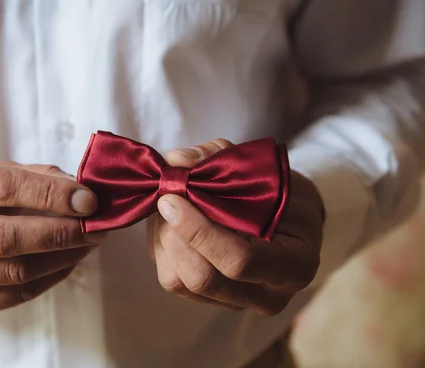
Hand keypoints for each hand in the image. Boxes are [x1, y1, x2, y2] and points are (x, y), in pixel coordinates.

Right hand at [0, 160, 103, 316]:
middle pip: (6, 238)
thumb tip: (83, 191)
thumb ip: (33, 176)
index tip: (88, 200)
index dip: (50, 194)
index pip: (0, 188)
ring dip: (63, 258)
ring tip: (88, 243)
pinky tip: (67, 262)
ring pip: (13, 272)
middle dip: (62, 233)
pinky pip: (13, 296)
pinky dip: (50, 279)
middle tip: (96, 227)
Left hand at [148, 139, 323, 314]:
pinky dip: (162, 250)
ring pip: (180, 283)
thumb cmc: (281, 190)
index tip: (172, 198)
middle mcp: (270, 296)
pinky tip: (170, 224)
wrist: (290, 217)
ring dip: (163, 240)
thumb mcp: (263, 167)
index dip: (198, 231)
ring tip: (168, 207)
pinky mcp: (212, 301)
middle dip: (174, 234)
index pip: (239, 260)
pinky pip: (173, 281)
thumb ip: (219, 156)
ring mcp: (239, 304)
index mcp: (296, 264)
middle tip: (165, 197)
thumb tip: (176, 160)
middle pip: (203, 278)